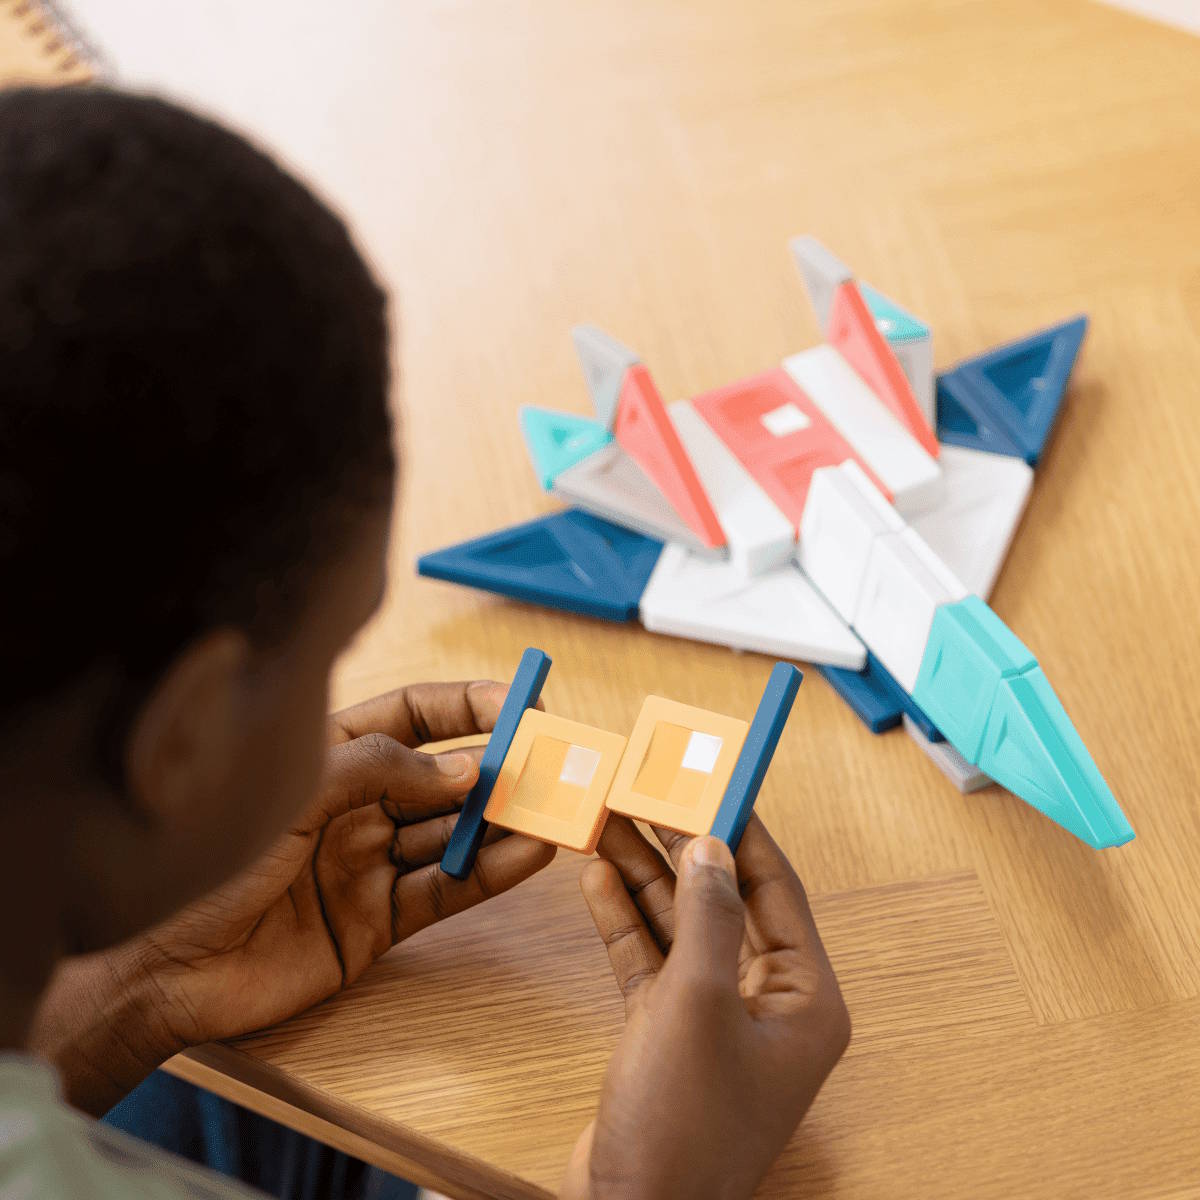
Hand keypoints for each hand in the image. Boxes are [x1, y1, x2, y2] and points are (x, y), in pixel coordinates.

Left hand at [33, 680, 554, 1114]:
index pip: (414, 714)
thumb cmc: (212, 864)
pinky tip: (528, 853)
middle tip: (554, 763)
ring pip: (454, 832)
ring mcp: (372, 862)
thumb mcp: (295, 793)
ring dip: (504, 819)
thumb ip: (381, 770)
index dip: (468, 705)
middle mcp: (358, 805)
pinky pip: (448, 890)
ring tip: (556, 807)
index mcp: (332, 756)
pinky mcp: (381, 920)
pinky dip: (490, 872)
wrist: (164, 971)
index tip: (521, 704)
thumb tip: (464, 767)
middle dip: (500, 765)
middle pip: (445, 775)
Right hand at [560, 816, 848, 1199]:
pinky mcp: (668, 1035)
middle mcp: (768, 1003)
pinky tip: (597, 878)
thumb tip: (711, 846)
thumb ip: (707, 915)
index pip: (775, 889)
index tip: (707, 778)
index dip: (740, 831)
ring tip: (606, 821)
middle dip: (679, 848)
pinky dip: (624, 920)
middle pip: (723, 901)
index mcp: (806, 998)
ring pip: (680, 926)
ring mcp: (715, 1019)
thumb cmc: (684, 1126)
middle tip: (643, 793)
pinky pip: (650, 961)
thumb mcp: (699, 1003)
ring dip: (643, 877)